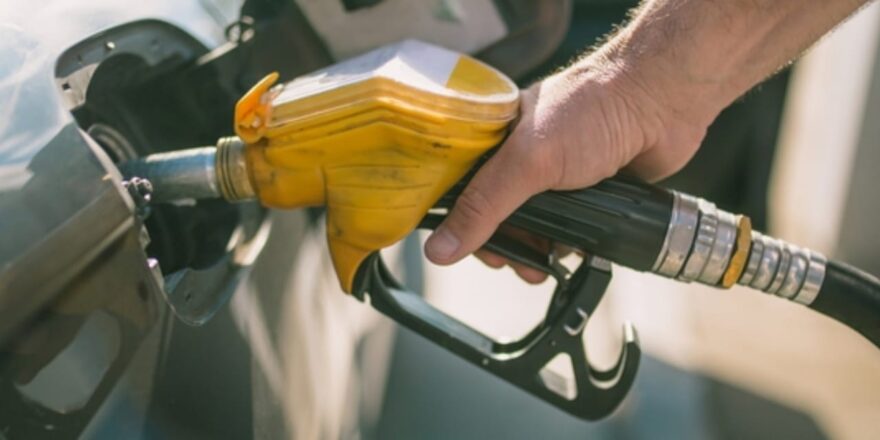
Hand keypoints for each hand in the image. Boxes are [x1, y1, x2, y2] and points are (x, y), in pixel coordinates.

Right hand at [424, 55, 710, 278]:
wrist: (662, 104)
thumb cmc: (594, 110)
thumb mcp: (529, 161)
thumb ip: (484, 207)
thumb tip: (440, 248)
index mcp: (498, 137)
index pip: (461, 187)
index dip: (459, 221)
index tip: (462, 250)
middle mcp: (524, 155)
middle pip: (496, 213)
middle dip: (502, 244)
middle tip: (509, 264)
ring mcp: (557, 174)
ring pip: (533, 225)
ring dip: (534, 252)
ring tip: (540, 268)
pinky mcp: (588, 191)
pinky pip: (566, 228)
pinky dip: (566, 245)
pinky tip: (570, 254)